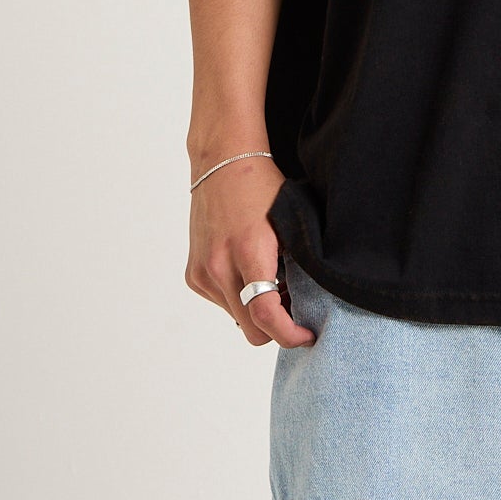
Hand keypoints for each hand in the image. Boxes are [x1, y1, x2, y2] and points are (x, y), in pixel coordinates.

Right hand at [185, 147, 314, 348]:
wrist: (222, 164)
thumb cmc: (263, 189)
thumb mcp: (291, 224)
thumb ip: (298, 266)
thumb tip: (305, 305)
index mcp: (248, 251)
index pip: (265, 314)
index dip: (290, 334)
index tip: (307, 335)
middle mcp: (219, 267)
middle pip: (251, 327)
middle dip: (275, 324)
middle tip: (293, 302)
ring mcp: (202, 273)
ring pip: (237, 318)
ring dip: (255, 309)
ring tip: (270, 276)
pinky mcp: (193, 275)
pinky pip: (222, 303)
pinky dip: (239, 297)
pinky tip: (247, 270)